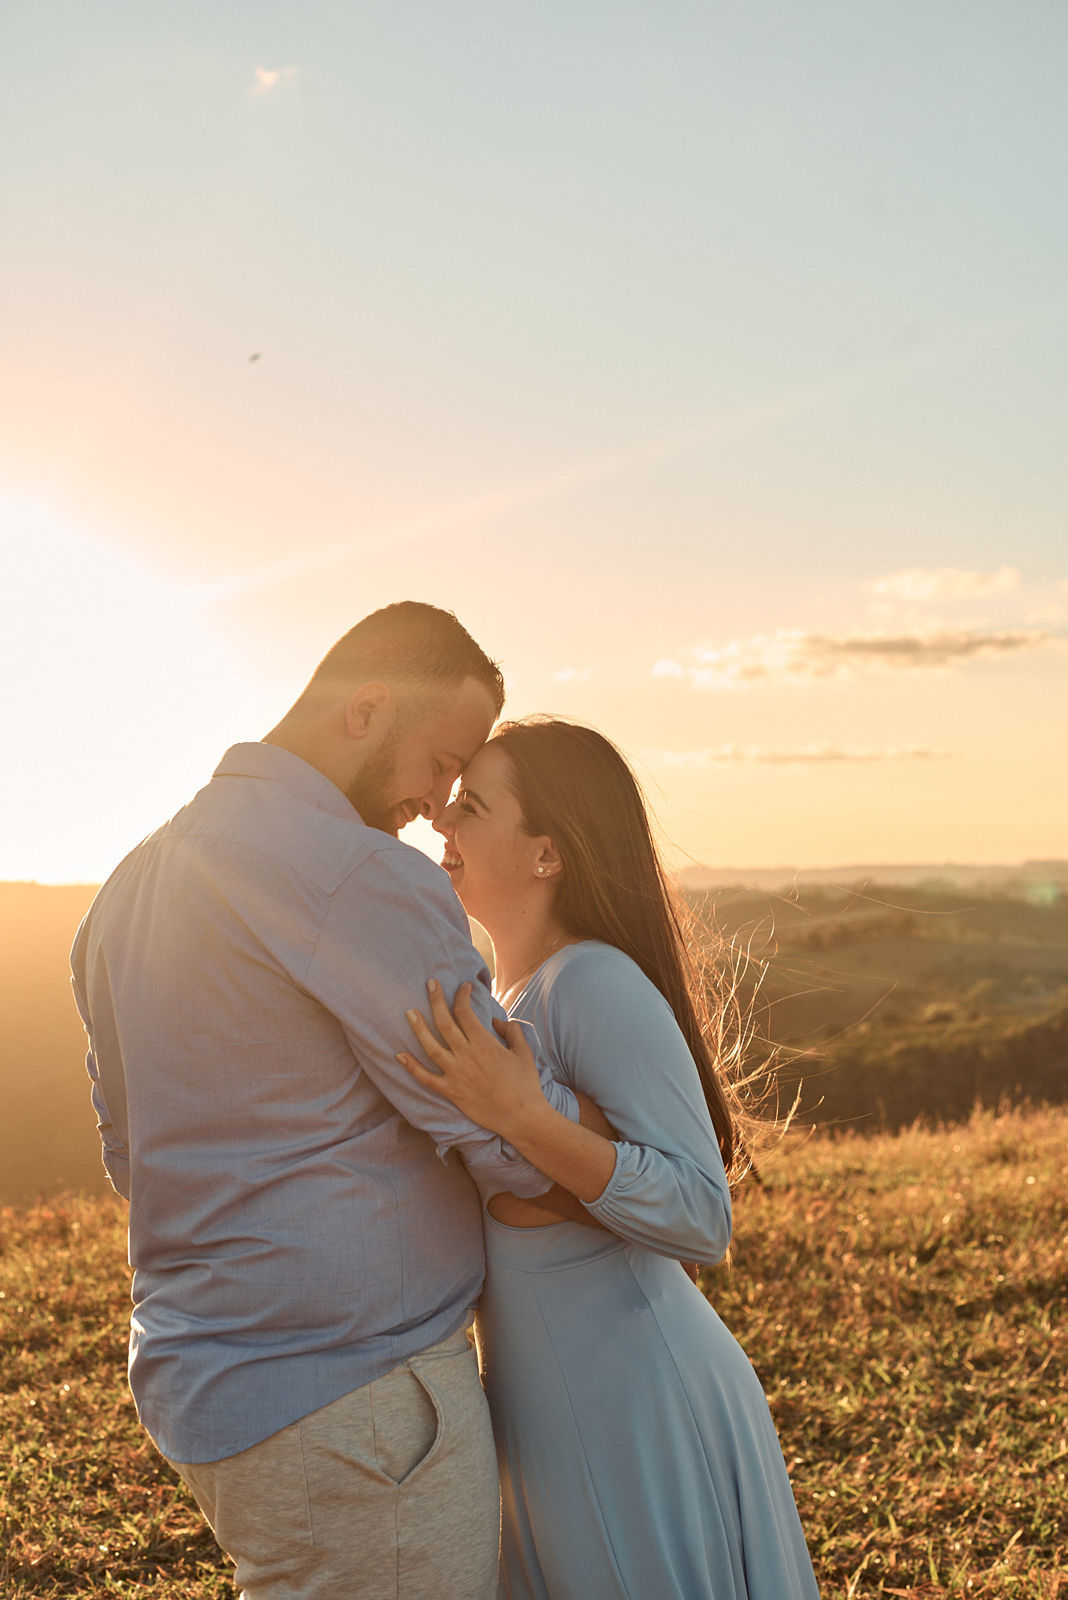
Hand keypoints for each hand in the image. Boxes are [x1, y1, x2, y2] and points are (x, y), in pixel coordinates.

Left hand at [398, 980, 549, 1142]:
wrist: (521, 1117)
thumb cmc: (525, 1084)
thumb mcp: (524, 1052)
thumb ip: (511, 1031)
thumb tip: (497, 1021)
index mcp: (485, 1043)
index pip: (466, 1012)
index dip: (462, 995)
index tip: (462, 986)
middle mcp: (467, 1055)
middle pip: (445, 1022)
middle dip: (436, 1000)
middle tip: (429, 984)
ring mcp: (456, 1074)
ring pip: (430, 1046)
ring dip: (418, 1028)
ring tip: (409, 1012)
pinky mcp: (451, 1091)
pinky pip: (426, 1078)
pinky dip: (411, 1067)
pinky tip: (399, 1055)